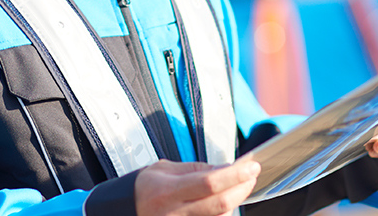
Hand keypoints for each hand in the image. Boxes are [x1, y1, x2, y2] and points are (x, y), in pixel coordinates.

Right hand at [135, 159, 260, 215]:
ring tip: (238, 186)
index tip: (251, 166)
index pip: (209, 182)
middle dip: (242, 188)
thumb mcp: (163, 169)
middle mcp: (175, 213)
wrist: (125, 211)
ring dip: (235, 201)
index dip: (234, 175)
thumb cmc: (144, 189)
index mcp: (167, 191)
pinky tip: (227, 202)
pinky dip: (224, 212)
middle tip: (252, 175)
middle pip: (220, 203)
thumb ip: (194, 169)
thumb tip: (225, 169)